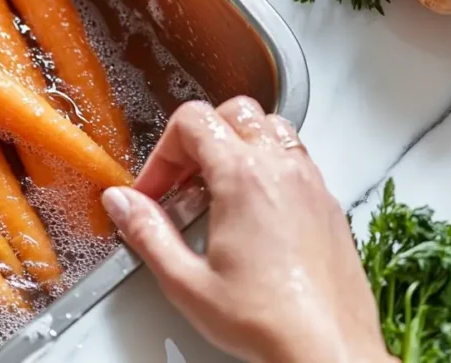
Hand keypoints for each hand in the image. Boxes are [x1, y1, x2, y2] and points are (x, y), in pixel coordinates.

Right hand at [102, 99, 392, 362]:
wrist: (330, 352)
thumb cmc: (269, 322)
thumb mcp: (187, 283)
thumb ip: (147, 234)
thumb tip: (120, 203)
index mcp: (243, 177)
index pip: (193, 121)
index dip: (162, 153)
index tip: (153, 191)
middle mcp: (281, 169)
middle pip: (233, 112)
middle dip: (199, 138)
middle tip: (182, 181)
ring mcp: (310, 183)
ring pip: (270, 125)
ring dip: (237, 143)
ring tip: (216, 185)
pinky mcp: (328, 203)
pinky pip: (295, 156)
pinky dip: (268, 163)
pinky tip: (252, 207)